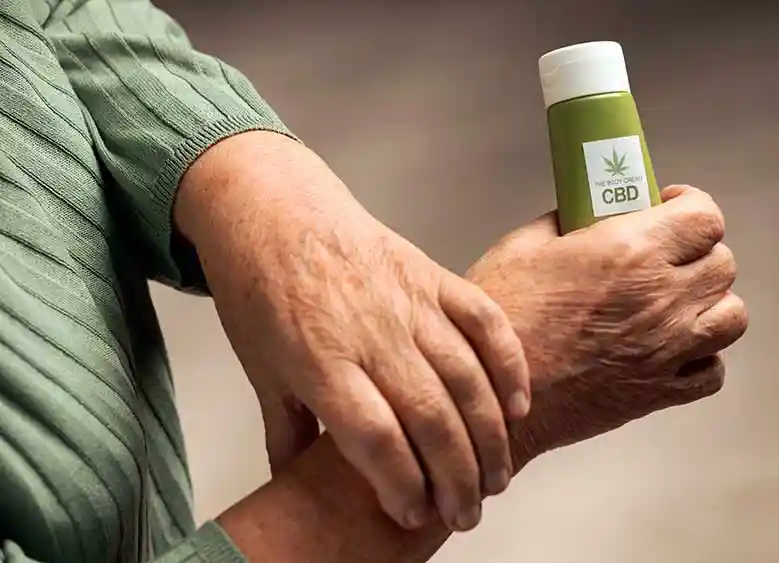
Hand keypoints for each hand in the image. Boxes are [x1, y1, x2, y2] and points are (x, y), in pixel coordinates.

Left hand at [174, 132, 529, 531]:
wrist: (273, 209)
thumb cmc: (260, 290)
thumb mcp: (259, 368)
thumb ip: (284, 430)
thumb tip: (291, 486)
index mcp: (318, 361)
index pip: (374, 437)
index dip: (402, 484)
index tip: (413, 513)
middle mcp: (369, 333)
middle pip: (429, 416)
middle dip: (456, 477)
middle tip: (467, 513)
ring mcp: (408, 301)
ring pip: (466, 377)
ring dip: (490, 435)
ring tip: (495, 477)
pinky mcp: (432, 274)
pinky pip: (484, 321)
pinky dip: (509, 364)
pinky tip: (518, 405)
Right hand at [467, 185, 747, 465]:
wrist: (492, 396)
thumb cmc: (502, 319)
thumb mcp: (522, 246)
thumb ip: (567, 220)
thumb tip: (588, 213)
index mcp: (630, 252)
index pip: (705, 217)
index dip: (691, 206)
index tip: (672, 207)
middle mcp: (661, 299)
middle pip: (723, 264)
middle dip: (698, 251)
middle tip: (667, 253)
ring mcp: (667, 350)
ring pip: (732, 316)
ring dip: (710, 303)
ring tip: (676, 301)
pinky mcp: (659, 392)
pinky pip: (713, 371)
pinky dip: (702, 357)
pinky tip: (670, 348)